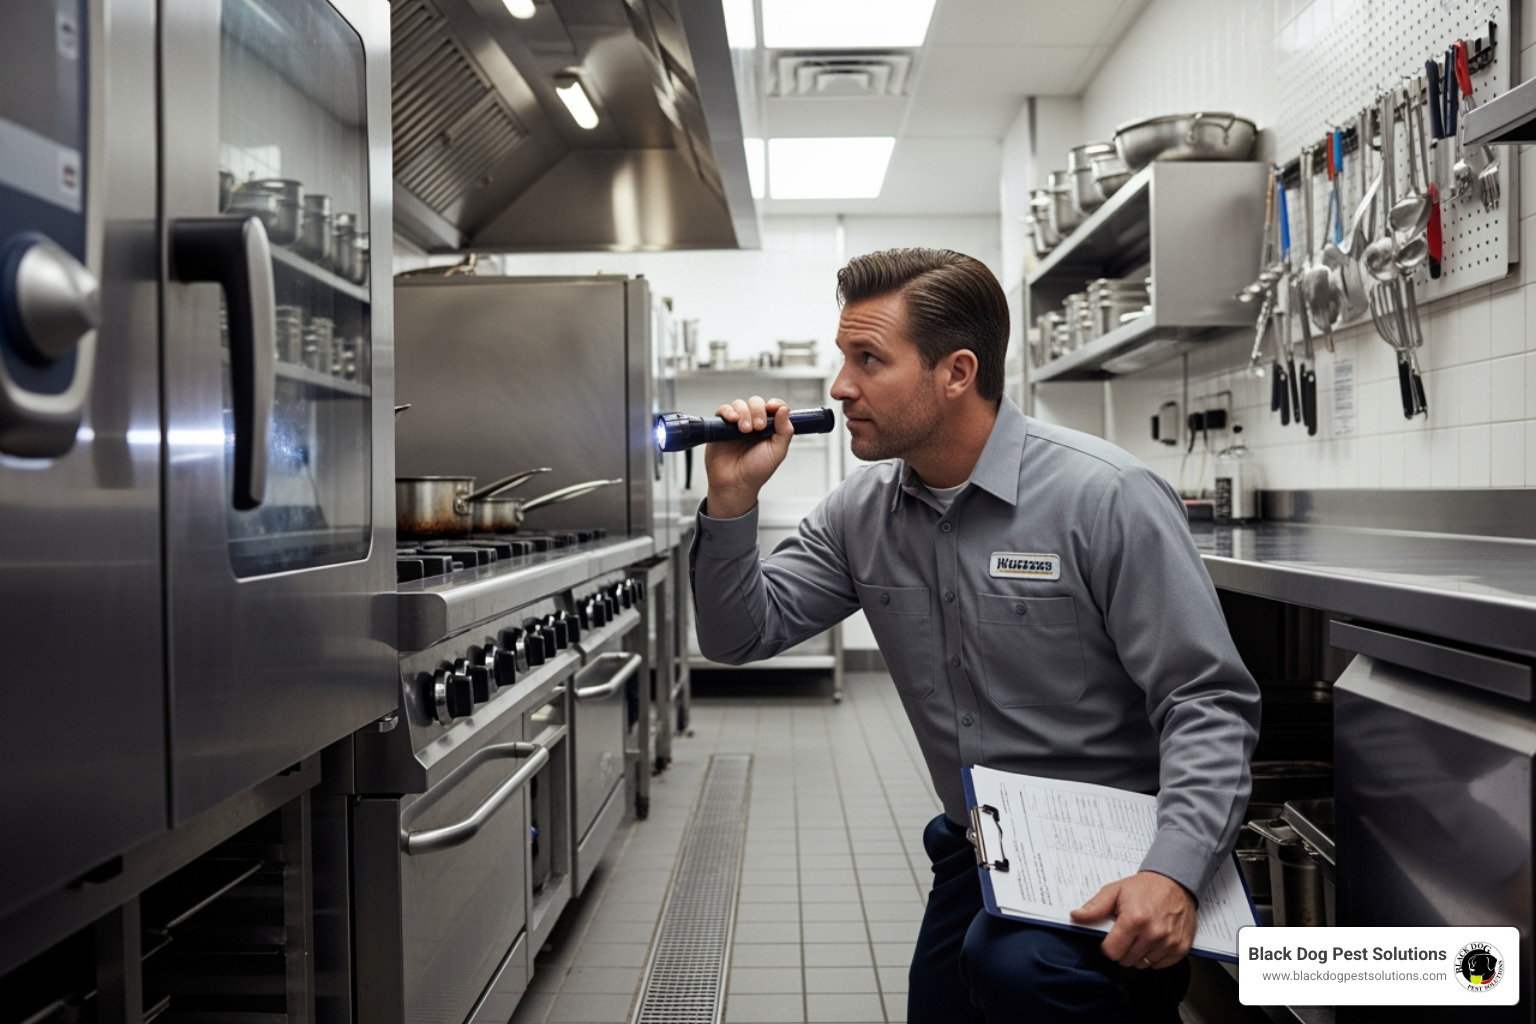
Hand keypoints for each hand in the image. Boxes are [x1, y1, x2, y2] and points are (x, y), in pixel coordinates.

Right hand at [703, 396, 792, 518]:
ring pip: (740, 404)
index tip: (773, 408)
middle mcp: (753, 423)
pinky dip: (728, 412)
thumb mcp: (778, 451)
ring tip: (744, 430)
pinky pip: (723, 410)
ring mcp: (736, 424)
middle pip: (756, 402)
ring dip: (744, 414)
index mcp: (769, 428)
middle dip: (758, 411)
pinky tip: (732, 420)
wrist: (735, 484)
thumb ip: (784, 430)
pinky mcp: (721, 427)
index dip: (774, 404)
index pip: (773, 407)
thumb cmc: (756, 471)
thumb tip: (784, 409)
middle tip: (758, 428)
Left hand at [1068, 871, 1195, 969]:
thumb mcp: (1115, 891)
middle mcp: (1153, 933)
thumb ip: (1095, 907)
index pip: (1111, 952)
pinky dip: (1155, 956)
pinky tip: (1155, 940)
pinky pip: (1160, 965)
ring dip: (1139, 953)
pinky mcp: (1180, 948)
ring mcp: (1169, 942)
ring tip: (1143, 934)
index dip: (1108, 945)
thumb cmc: (1145, 887)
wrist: (1176, 882)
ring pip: (1142, 965)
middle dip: (1123, 949)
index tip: (1112, 936)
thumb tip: (1075, 916)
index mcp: (1134, 919)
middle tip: (1129, 933)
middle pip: (1126, 960)